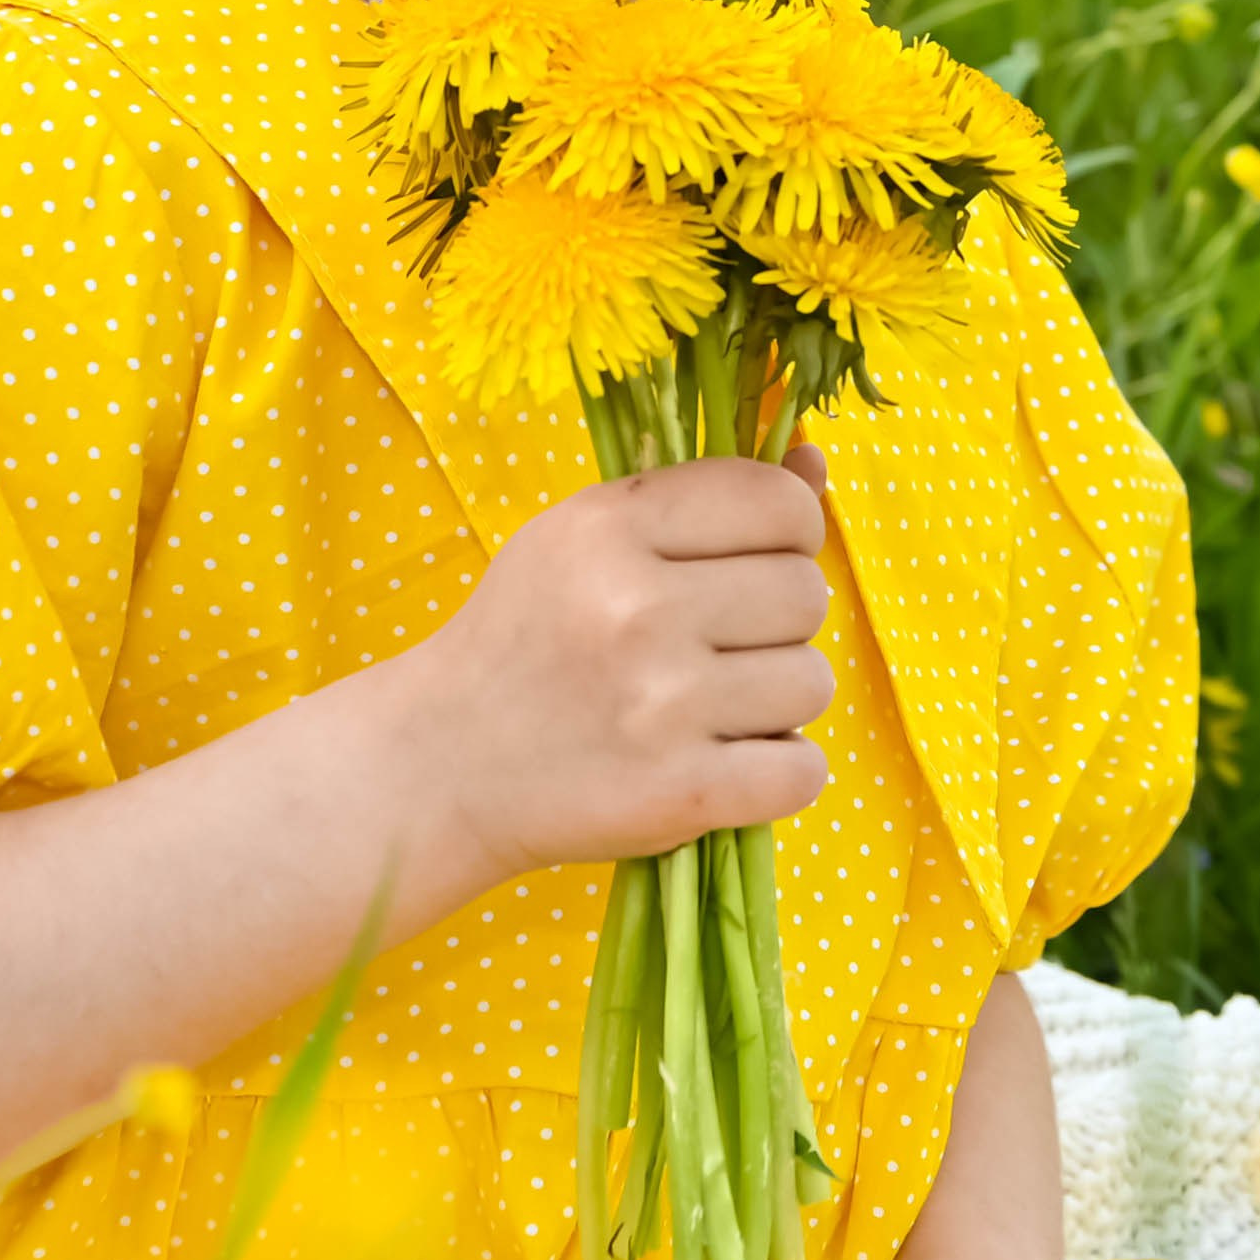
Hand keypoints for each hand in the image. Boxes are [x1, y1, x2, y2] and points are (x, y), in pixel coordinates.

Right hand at [398, 444, 834, 884]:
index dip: (789, 531)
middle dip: (777, 620)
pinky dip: (780, 773)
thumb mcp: (586, 536)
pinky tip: (726, 760)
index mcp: (611, 528)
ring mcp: (662, 706)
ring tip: (711, 705)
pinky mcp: (681, 794)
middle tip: (716, 643)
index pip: (776, 503)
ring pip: (812, 683)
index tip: (754, 560)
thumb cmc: (526, 636)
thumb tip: (816, 465)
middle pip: (806, 594)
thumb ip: (701, 496)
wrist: (443, 761)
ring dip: (778, 699)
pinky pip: (804, 773)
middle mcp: (637, 609)